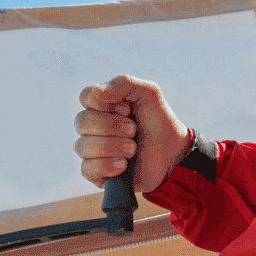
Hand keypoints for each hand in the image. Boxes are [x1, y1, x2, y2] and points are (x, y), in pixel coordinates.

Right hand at [75, 74, 189, 194]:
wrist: (173, 153)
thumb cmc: (159, 121)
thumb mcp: (148, 93)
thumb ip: (124, 83)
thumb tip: (97, 91)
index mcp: (102, 105)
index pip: (85, 97)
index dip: (104, 104)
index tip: (127, 109)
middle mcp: (93, 127)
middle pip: (82, 122)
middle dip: (111, 126)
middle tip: (134, 130)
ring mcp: (93, 150)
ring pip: (83, 146)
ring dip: (112, 146)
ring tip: (133, 149)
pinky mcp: (97, 173)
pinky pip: (87, 169)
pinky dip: (107, 166)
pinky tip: (124, 165)